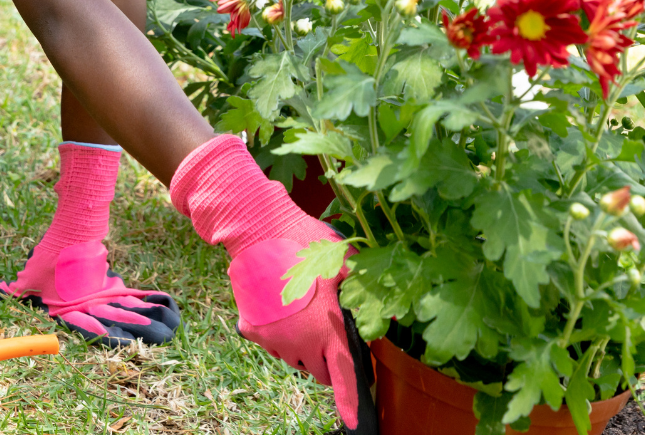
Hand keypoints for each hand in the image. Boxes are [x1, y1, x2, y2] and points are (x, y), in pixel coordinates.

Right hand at [227, 239, 369, 431]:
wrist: (257, 229)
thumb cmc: (305, 243)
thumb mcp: (345, 263)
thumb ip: (366, 294)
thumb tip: (391, 317)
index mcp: (327, 330)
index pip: (342, 377)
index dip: (349, 402)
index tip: (353, 422)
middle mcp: (299, 342)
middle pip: (317, 370)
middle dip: (325, 358)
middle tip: (325, 326)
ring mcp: (273, 339)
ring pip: (293, 357)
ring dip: (301, 345)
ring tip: (300, 308)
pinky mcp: (252, 330)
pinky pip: (270, 342)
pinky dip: (276, 331)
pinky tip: (278, 305)